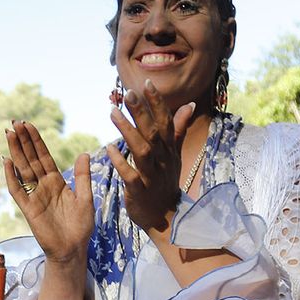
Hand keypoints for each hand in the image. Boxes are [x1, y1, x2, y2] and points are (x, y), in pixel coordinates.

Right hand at [4, 121, 93, 263]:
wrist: (73, 249)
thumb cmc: (80, 226)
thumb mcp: (85, 198)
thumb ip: (82, 176)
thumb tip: (84, 154)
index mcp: (56, 181)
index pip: (43, 156)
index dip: (35, 141)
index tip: (28, 125)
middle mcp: (43, 186)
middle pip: (30, 159)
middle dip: (23, 141)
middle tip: (14, 122)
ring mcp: (34, 196)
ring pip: (22, 170)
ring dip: (15, 152)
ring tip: (9, 134)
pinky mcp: (29, 209)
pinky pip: (18, 191)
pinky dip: (11, 177)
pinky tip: (6, 162)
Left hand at [106, 79, 199, 235]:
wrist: (166, 216)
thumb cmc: (166, 181)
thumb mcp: (174, 154)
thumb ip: (178, 128)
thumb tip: (190, 104)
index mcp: (169, 149)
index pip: (166, 121)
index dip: (157, 102)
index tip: (147, 83)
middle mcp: (163, 160)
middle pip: (153, 132)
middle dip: (141, 112)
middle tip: (128, 93)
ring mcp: (152, 176)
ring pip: (142, 150)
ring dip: (128, 131)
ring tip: (113, 113)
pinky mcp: (139, 191)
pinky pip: (130, 175)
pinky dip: (121, 162)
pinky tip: (109, 149)